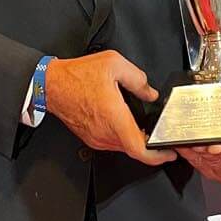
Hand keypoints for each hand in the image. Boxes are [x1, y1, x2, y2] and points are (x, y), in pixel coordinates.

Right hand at [45, 52, 175, 166]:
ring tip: (147, 130)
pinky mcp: (90, 137)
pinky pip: (111, 143)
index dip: (157, 156)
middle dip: (150, 146)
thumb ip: (138, 79)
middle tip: (161, 137)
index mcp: (114, 117)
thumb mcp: (114, 64)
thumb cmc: (76, 76)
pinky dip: (123, 138)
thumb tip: (150, 93)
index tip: (169, 153)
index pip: (139, 149)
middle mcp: (105, 132)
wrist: (51, 85)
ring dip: (136, 142)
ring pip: (123, 147)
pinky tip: (126, 125)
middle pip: (134, 149)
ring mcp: (96, 137)